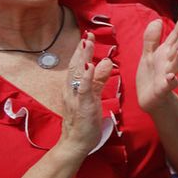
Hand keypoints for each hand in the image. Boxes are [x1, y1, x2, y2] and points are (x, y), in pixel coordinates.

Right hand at [51, 32, 114, 159]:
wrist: (75, 144)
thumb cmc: (84, 121)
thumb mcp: (94, 96)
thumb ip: (99, 80)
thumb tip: (105, 62)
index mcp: (74, 88)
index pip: (78, 65)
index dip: (82, 50)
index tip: (88, 36)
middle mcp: (71, 90)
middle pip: (75, 66)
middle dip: (81, 49)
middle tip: (87, 33)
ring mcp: (75, 98)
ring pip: (77, 75)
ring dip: (82, 58)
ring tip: (87, 43)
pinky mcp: (82, 107)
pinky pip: (84, 90)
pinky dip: (87, 77)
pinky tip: (90, 66)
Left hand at [135, 9, 177, 112]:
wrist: (149, 99)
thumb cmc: (151, 75)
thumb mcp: (148, 54)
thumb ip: (152, 38)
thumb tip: (158, 19)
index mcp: (166, 51)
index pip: (176, 34)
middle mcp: (170, 61)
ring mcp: (168, 74)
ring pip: (177, 64)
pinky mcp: (163, 88)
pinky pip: (168, 84)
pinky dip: (170, 81)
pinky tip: (171, 77)